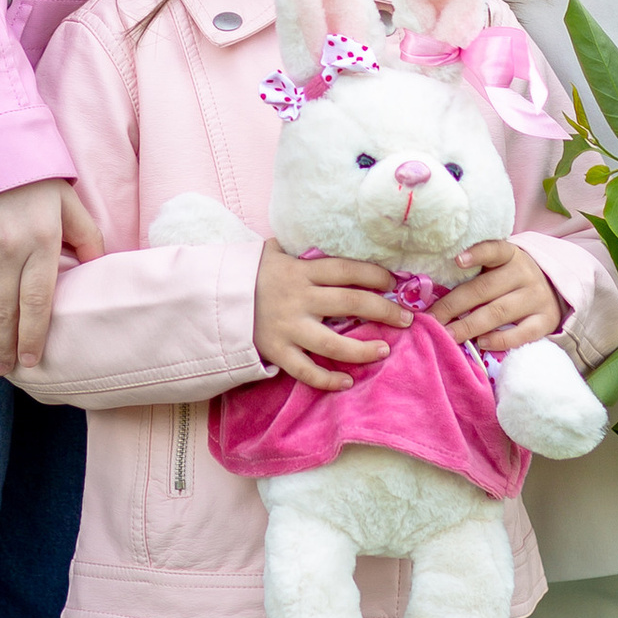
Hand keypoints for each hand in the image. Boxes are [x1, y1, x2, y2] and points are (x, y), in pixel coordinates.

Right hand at [0, 178, 104, 374]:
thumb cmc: (33, 177)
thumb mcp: (68, 200)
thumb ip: (85, 237)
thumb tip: (96, 269)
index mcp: (40, 240)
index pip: (38, 301)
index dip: (34, 336)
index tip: (33, 361)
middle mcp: (6, 248)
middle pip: (6, 310)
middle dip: (7, 346)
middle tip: (9, 371)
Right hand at [254, 241, 406, 392]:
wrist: (211, 299)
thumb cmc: (249, 275)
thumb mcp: (272, 254)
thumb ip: (298, 250)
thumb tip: (318, 235)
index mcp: (300, 271)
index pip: (346, 270)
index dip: (374, 275)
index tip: (394, 283)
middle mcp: (298, 298)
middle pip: (351, 302)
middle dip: (384, 310)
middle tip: (406, 319)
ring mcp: (288, 327)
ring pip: (333, 343)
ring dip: (363, 349)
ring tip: (385, 350)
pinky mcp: (276, 351)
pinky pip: (305, 370)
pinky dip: (327, 379)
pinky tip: (347, 381)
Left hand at [433, 238, 565, 355]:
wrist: (554, 290)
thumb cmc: (511, 279)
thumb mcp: (499, 268)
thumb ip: (475, 275)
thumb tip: (434, 297)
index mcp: (510, 255)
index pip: (494, 250)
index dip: (477, 254)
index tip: (457, 261)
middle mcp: (524, 274)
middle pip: (484, 289)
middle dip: (454, 306)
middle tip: (432, 320)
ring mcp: (536, 297)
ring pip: (499, 312)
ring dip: (470, 326)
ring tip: (449, 336)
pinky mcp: (545, 320)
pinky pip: (521, 333)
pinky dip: (500, 340)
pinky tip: (481, 343)